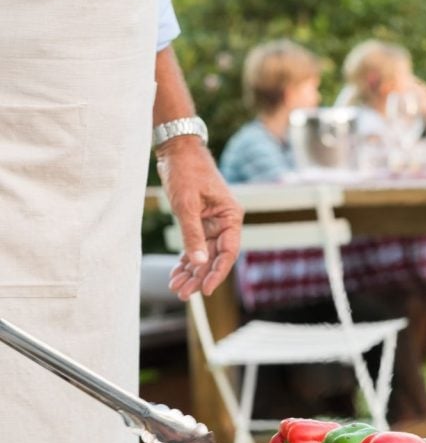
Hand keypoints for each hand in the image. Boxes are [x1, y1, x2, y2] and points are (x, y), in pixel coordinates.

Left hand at [156, 136, 242, 299]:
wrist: (177, 149)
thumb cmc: (186, 171)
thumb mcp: (187, 205)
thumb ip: (193, 234)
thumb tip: (199, 262)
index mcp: (230, 217)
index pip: (228, 252)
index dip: (217, 273)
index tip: (205, 290)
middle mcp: (225, 222)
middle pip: (215, 257)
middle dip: (199, 276)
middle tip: (184, 293)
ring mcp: (212, 222)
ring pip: (204, 254)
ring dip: (191, 271)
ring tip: (176, 287)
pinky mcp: (199, 220)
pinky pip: (195, 245)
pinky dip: (186, 259)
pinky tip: (177, 273)